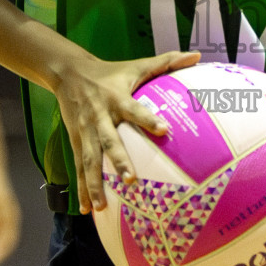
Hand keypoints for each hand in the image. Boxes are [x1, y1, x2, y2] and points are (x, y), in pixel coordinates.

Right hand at [53, 49, 200, 212]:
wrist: (68, 73)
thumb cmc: (111, 72)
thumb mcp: (137, 65)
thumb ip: (167, 62)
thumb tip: (197, 56)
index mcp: (116, 98)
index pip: (134, 109)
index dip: (148, 119)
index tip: (164, 129)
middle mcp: (100, 117)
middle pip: (108, 141)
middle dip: (117, 161)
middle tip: (130, 180)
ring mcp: (85, 132)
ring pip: (89, 160)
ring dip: (94, 184)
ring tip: (101, 207)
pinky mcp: (76, 141)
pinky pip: (79, 167)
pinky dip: (83, 188)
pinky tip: (89, 209)